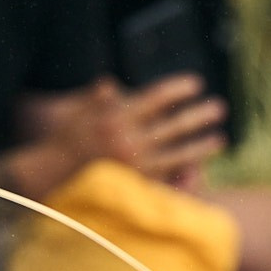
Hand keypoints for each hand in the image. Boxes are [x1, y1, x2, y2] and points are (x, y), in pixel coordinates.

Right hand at [55, 75, 226, 185]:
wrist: (50, 180)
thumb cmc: (63, 144)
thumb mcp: (77, 115)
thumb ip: (97, 99)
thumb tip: (111, 84)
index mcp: (116, 118)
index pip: (156, 98)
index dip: (178, 89)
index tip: (196, 83)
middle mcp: (128, 141)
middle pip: (174, 125)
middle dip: (200, 115)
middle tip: (220, 107)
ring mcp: (135, 166)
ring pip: (178, 154)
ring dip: (202, 146)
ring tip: (220, 139)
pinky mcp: (137, 186)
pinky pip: (168, 177)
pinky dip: (186, 171)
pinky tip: (200, 167)